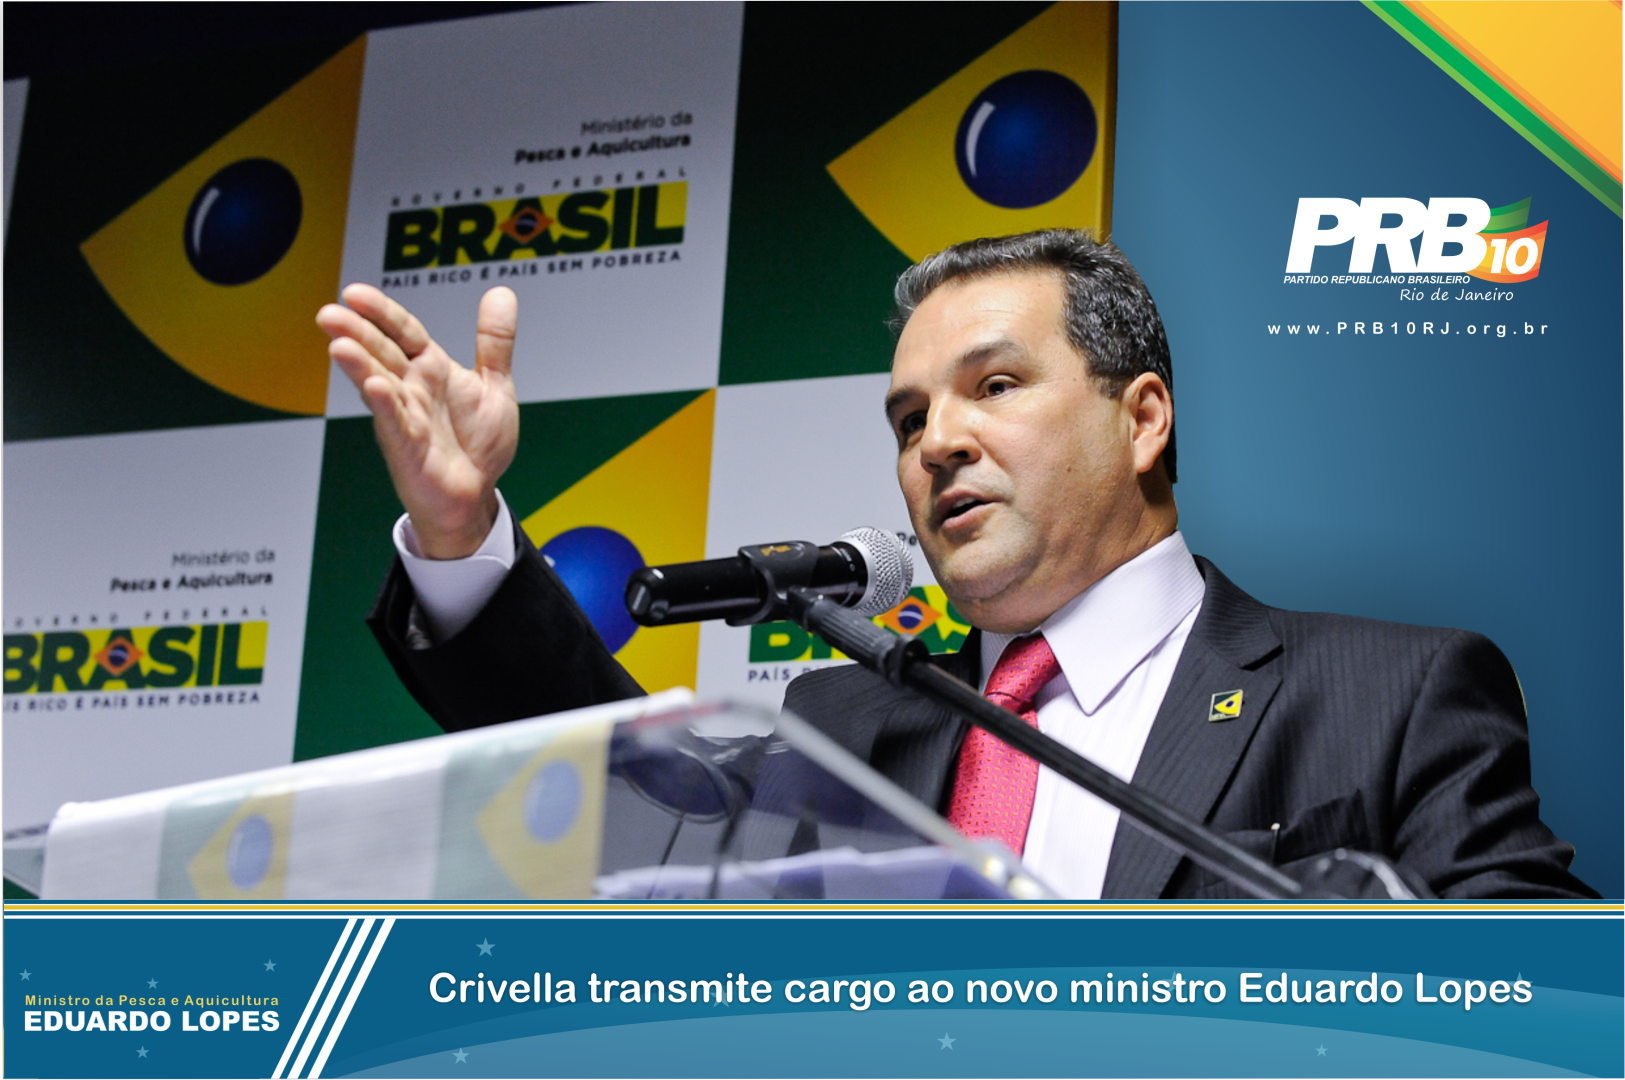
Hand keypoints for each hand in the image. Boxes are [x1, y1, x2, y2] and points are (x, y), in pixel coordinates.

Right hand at [317, 284, 519, 558]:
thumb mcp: (494, 384)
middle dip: (356, 333)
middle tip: (329, 314)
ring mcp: (407, 418)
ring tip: (339, 345)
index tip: (355, 293)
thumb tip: (502, 292)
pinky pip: (397, 424)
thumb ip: (494, 341)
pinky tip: (375, 388)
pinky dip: (388, 406)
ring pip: (380, 386)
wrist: (477, 494)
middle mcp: (412, 389)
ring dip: (360, 367)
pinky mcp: (409, 449)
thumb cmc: (477, 443)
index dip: (382, 312)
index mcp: (430, 369)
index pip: (403, 331)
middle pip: (381, 354)